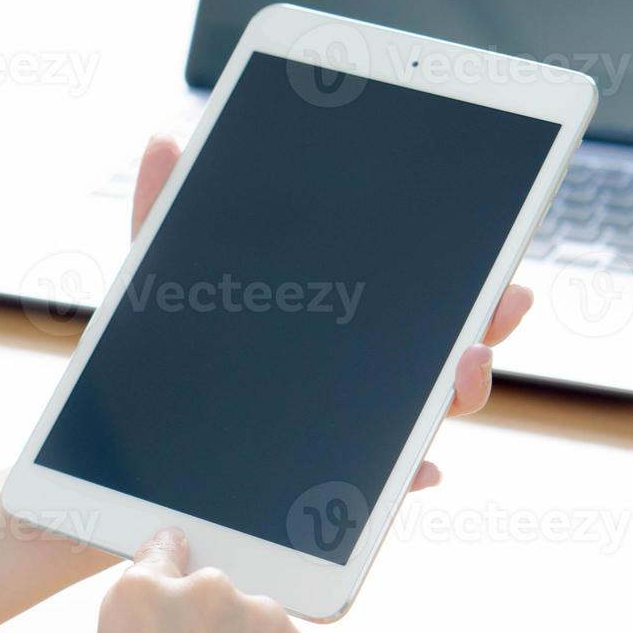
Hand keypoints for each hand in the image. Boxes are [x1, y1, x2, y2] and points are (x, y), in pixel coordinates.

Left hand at [132, 135, 532, 489]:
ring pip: (426, 416)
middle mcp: (356, 379)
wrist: (127, 455)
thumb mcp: (160, 280)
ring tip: (464, 370)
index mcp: (335, 321)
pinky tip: (424, 471)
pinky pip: (380, 490)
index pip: (415, 294)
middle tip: (506, 301)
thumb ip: (168, 212)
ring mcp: (350, 437)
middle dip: (486, 324)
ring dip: (461, 392)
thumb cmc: (158, 360)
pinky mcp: (327, 494)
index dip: (463, 276)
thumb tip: (162, 138)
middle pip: (442, 350)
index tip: (495, 257)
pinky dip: (406, 480)